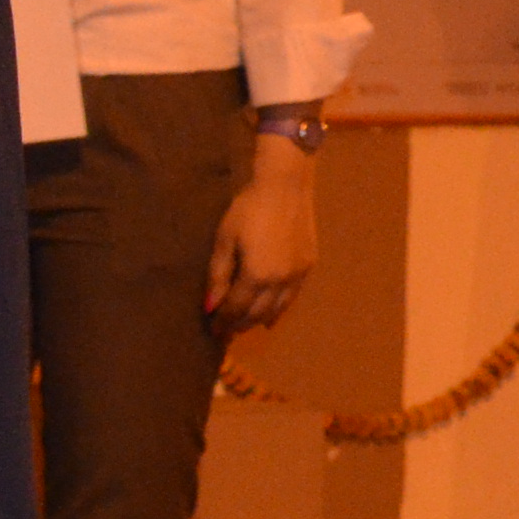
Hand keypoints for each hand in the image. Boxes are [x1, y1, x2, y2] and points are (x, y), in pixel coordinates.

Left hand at [206, 139, 318, 334]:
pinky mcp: (309, 265)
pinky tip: (271, 315)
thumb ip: (218, 276)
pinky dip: (279, 309)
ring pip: (278, 309)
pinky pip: (292, 297)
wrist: (284, 187)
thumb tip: (209, 306)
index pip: (236, 308)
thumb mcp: (224, 241)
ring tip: (244, 326)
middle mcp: (280, 282)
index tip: (213, 330)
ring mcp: (298, 275)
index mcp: (257, 276)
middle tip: (226, 331)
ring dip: (259, 320)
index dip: (223, 321)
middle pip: (257, 313)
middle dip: (239, 324)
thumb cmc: (247, 210)